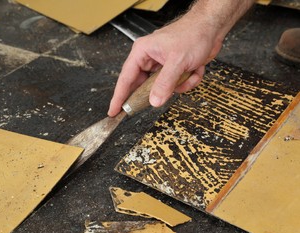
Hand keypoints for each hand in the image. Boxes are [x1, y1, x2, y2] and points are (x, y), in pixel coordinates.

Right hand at [107, 14, 222, 116]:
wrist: (212, 27)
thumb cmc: (193, 34)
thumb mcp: (178, 61)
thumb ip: (164, 83)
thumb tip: (154, 101)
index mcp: (142, 52)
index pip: (126, 78)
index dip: (119, 97)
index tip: (114, 111)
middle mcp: (149, 59)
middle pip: (144, 85)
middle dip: (157, 91)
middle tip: (158, 99)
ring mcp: (161, 65)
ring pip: (163, 88)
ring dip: (179, 85)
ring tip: (188, 74)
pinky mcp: (173, 69)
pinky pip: (176, 85)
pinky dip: (188, 81)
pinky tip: (195, 69)